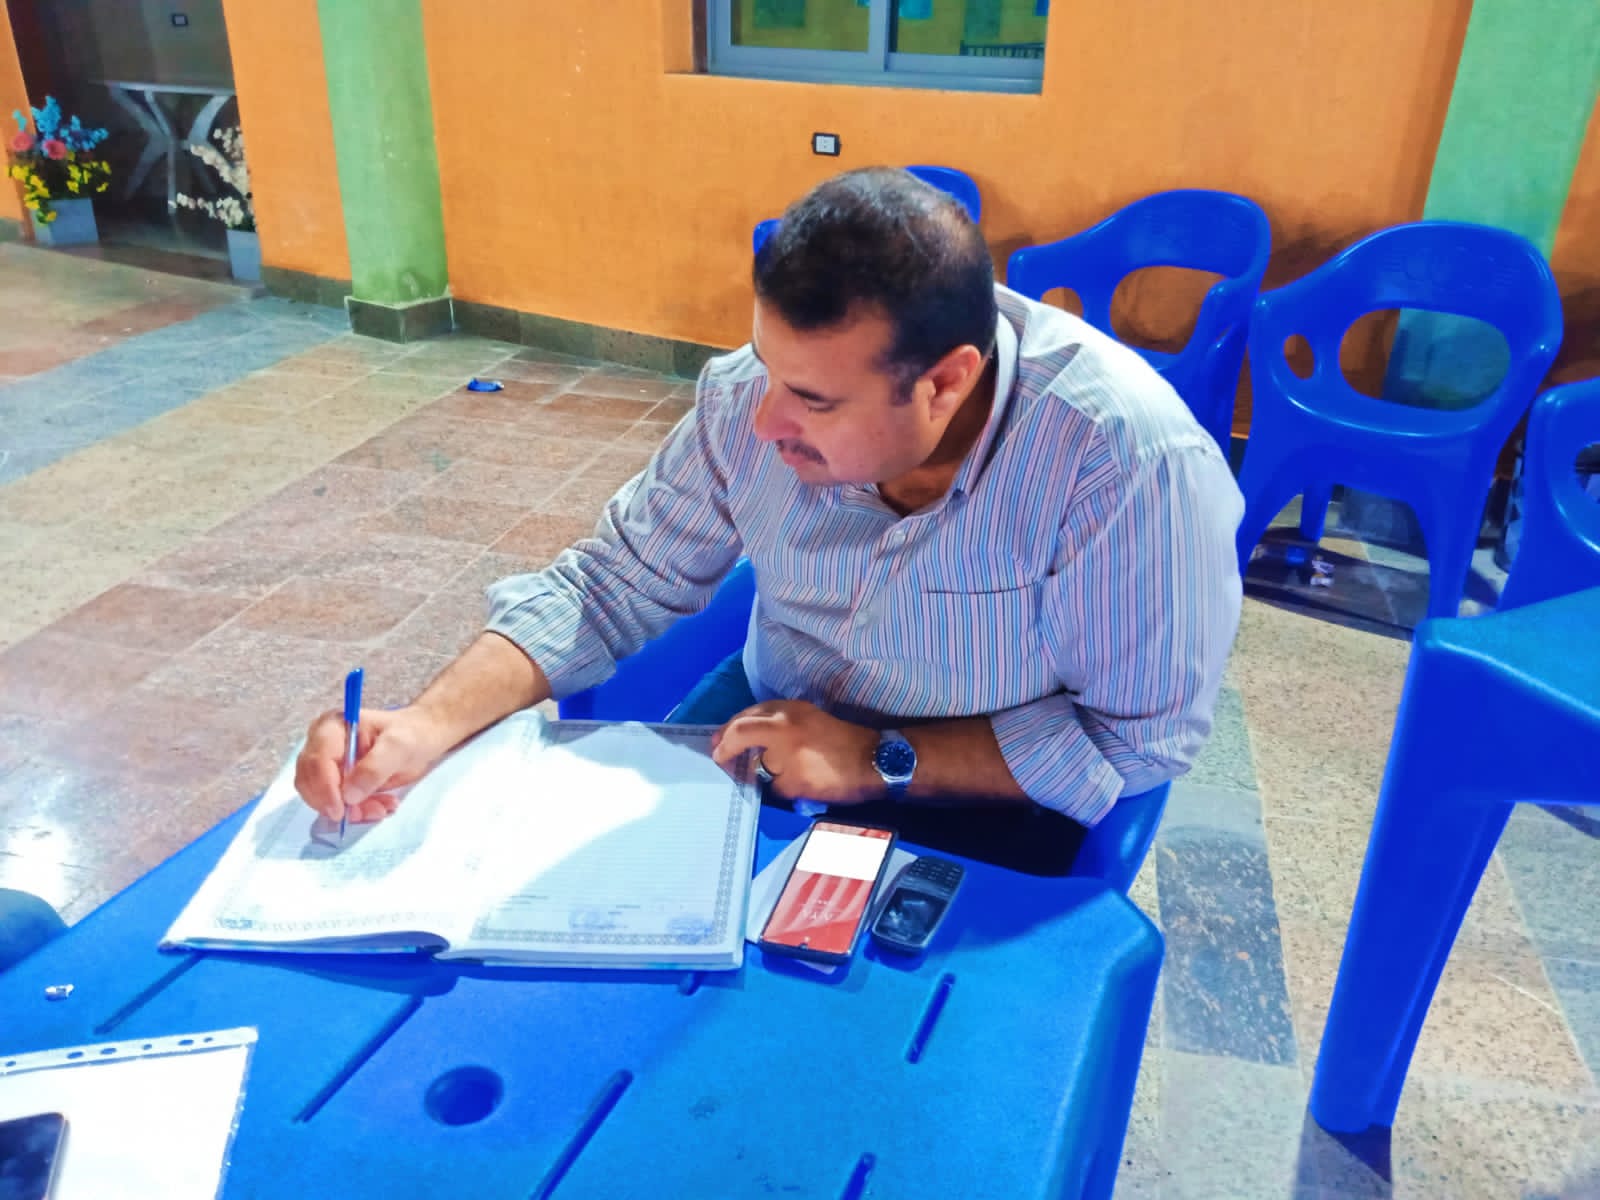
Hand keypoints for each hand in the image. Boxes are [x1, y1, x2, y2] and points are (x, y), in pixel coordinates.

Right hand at [293, 705, 453, 824]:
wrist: (421, 739)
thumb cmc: (410, 734)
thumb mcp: (399, 747)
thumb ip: (374, 768)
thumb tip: (349, 795)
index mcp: (332, 728)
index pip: (316, 761)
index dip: (325, 789)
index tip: (341, 811)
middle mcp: (321, 745)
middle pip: (311, 782)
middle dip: (338, 803)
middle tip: (371, 811)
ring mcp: (326, 765)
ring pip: (321, 798)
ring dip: (351, 811)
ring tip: (382, 807)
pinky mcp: (335, 782)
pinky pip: (334, 805)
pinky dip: (356, 812)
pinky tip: (379, 806)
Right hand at [710, 701, 879, 804]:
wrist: (875, 761)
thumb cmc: (835, 777)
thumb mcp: (794, 787)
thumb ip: (768, 777)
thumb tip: (756, 772)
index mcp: (779, 730)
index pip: (740, 732)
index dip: (724, 747)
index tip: (717, 759)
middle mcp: (786, 712)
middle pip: (747, 715)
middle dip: (729, 730)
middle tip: (717, 745)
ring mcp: (799, 708)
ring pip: (761, 710)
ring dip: (745, 723)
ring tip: (734, 739)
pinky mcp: (810, 711)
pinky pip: (775, 711)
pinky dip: (761, 720)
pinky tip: (760, 733)